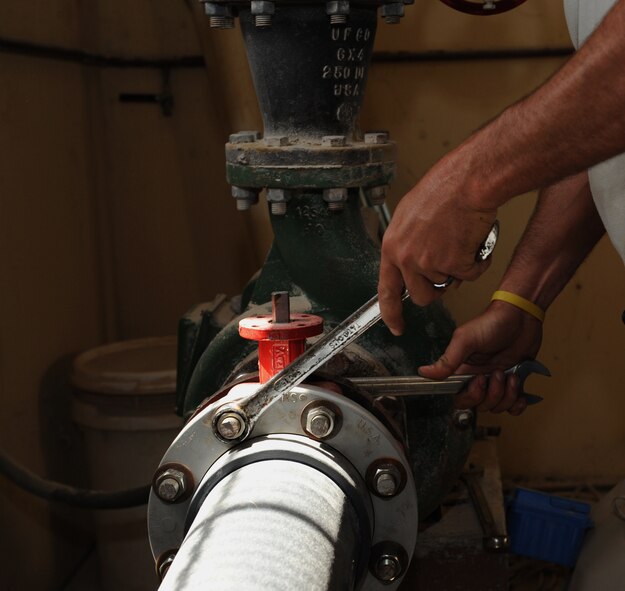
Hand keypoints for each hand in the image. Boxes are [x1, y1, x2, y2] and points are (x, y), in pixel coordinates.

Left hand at [379, 151, 497, 334]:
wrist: (468, 181)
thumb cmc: (442, 190)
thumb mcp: (409, 216)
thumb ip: (406, 244)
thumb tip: (409, 262)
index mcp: (392, 247)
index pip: (386, 289)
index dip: (391, 312)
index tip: (396, 326)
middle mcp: (407, 258)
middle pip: (422, 296)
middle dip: (437, 288)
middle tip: (449, 264)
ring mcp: (430, 263)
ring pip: (448, 286)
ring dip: (458, 270)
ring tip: (460, 240)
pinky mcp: (455, 265)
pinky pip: (470, 276)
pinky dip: (478, 262)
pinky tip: (475, 240)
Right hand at [419, 300, 542, 414]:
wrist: (521, 316)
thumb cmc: (492, 323)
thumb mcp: (466, 340)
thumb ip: (448, 359)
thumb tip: (424, 372)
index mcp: (463, 369)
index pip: (459, 396)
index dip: (469, 396)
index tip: (478, 383)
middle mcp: (478, 378)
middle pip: (479, 404)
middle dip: (491, 395)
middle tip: (497, 374)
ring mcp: (496, 381)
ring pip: (497, 406)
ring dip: (507, 395)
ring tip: (511, 375)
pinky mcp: (514, 382)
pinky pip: (514, 406)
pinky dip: (518, 404)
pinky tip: (520, 391)